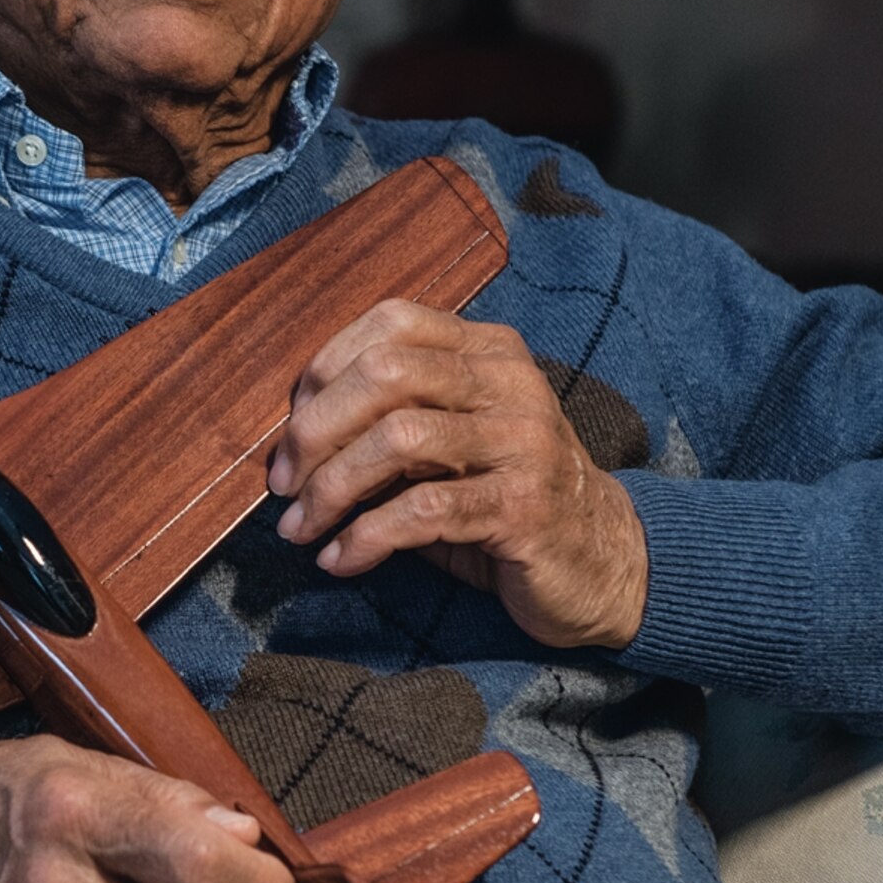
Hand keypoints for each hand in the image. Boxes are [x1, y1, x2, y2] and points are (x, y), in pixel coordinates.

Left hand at [267, 301, 649, 649]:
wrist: (599, 560)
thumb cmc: (502, 498)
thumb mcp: (449, 445)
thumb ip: (391, 420)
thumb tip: (294, 436)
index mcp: (489, 351)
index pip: (392, 322)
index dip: (325, 369)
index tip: (290, 427)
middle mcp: (509, 384)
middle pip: (386, 373)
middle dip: (314, 431)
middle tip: (282, 484)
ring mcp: (522, 442)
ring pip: (398, 439)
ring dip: (331, 489)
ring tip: (300, 528)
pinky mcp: (523, 506)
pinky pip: (423, 512)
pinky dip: (365, 538)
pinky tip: (341, 559)